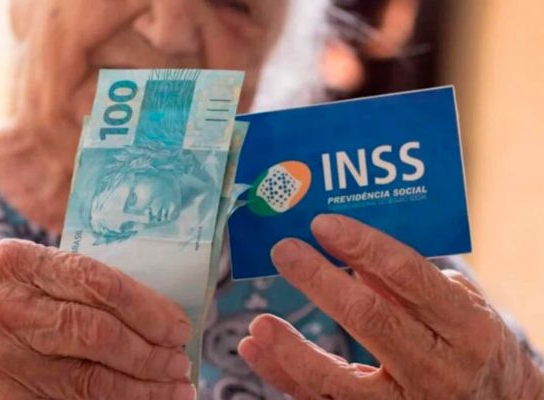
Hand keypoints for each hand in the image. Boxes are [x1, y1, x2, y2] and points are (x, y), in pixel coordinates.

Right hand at [0, 239, 195, 398]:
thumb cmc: (1, 312)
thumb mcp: (27, 280)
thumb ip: (78, 283)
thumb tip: (159, 312)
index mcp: (13, 264)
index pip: (96, 281)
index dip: (148, 307)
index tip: (179, 325)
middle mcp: (1, 309)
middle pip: (97, 333)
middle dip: (151, 351)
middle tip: (181, 360)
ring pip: (90, 380)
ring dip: (144, 387)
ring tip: (175, 386)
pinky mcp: (6, 399)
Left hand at [238, 214, 543, 399]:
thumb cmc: (473, 348)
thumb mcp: (462, 310)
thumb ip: (411, 285)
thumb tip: (350, 253)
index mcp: (467, 328)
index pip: (409, 277)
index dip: (363, 245)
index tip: (322, 223)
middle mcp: (439, 368)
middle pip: (371, 319)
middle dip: (320, 281)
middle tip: (283, 250)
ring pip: (341, 380)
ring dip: (292, 348)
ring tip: (258, 322)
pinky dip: (284, 375)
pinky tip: (257, 349)